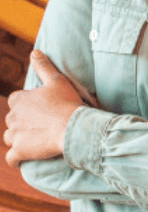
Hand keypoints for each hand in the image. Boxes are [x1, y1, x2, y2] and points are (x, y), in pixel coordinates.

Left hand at [3, 50, 82, 167]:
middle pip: (12, 121)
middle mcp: (13, 117)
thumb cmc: (67, 103)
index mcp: (19, 100)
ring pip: (10, 138)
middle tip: (40, 126)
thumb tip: (34, 52)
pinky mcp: (20, 151)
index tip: (38, 110)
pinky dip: (15, 159)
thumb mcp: (56, 80)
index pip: (15, 102)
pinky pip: (11, 158)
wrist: (73, 128)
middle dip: (22, 124)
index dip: (26, 106)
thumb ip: (43, 66)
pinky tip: (21, 159)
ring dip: (18, 140)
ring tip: (34, 142)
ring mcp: (15, 135)